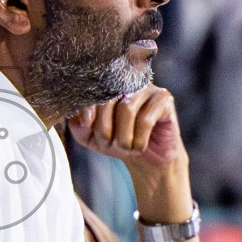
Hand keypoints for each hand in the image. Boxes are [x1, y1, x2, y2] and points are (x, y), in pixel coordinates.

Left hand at [68, 85, 187, 190]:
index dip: (86, 108)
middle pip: (108, 99)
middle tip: (108, 144)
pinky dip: (139, 138)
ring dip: (123, 136)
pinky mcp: (164, 98)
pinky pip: (146, 118)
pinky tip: (140, 146)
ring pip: (126, 108)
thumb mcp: (90, 136)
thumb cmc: (118, 142)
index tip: (87, 125)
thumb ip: (77, 124)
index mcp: (107, 86)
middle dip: (104, 128)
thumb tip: (79, 116)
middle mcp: (126, 82)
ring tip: (126, 148)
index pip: (92, 88)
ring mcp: (147, 88)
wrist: (147, 158)